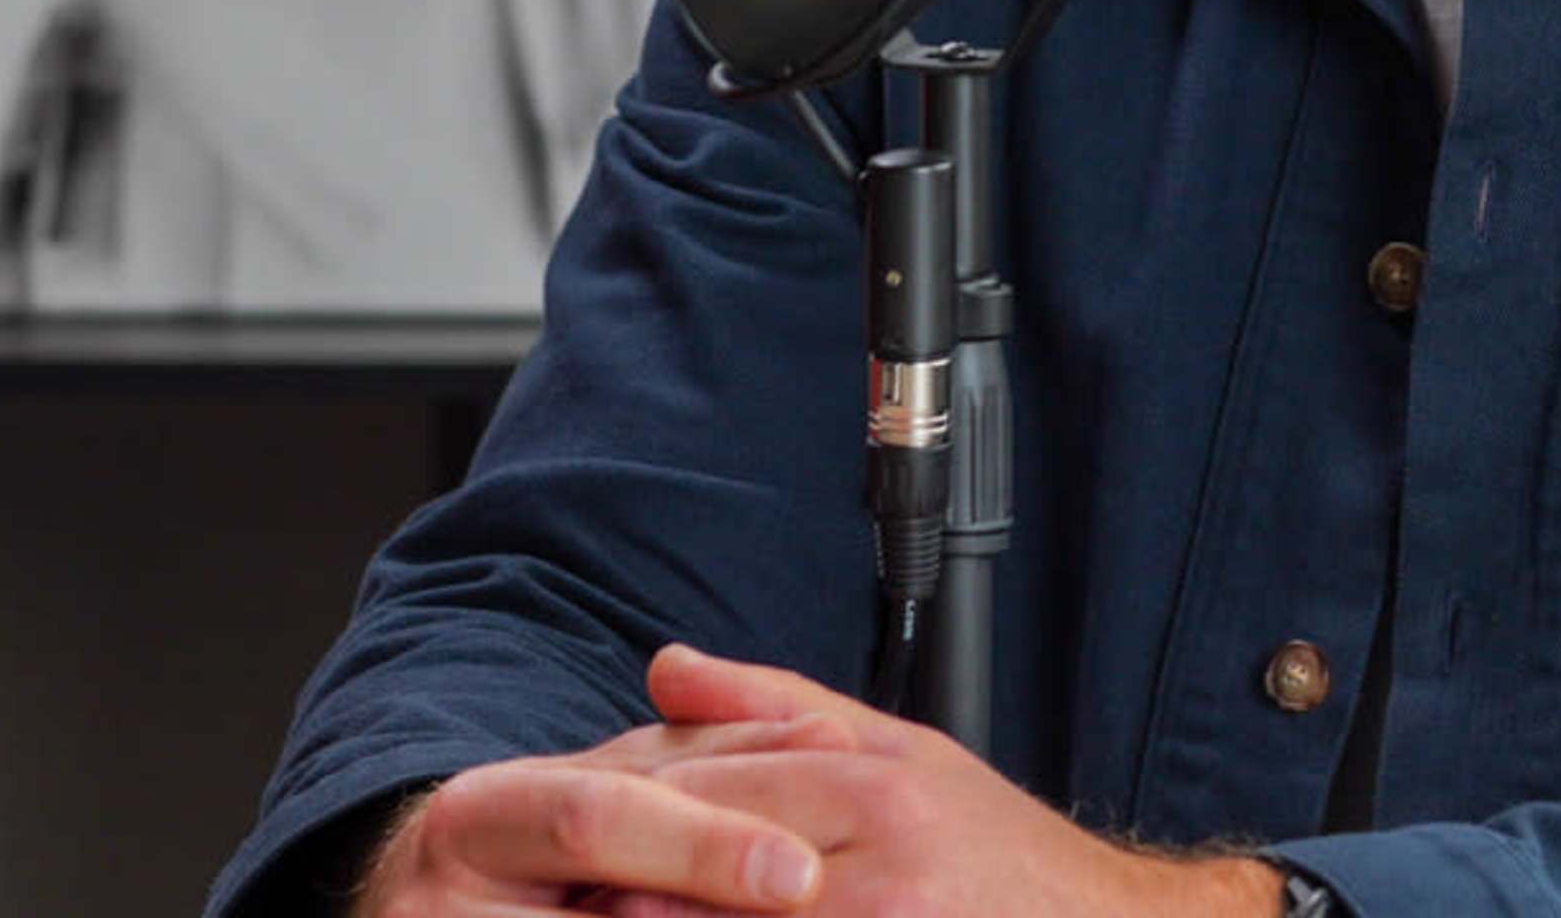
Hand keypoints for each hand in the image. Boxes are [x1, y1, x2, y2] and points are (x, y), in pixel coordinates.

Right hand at [347, 677, 840, 916]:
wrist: (415, 915)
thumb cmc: (542, 850)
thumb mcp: (617, 786)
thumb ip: (718, 753)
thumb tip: (826, 739)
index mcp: (484, 812)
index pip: (602, 819)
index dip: (704, 848)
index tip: (799, 873)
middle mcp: (433, 899)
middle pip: (600, 905)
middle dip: (699, 903)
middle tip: (798, 905)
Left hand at [583, 647, 1286, 917]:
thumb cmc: (1001, 860)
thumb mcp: (902, 756)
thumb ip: (778, 706)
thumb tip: (667, 668)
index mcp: (874, 779)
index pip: (714, 784)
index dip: (629, 809)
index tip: (568, 833)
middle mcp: (880, 850)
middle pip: (715, 855)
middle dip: (627, 878)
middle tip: (560, 890)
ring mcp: (887, 916)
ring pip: (740, 910)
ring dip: (658, 916)